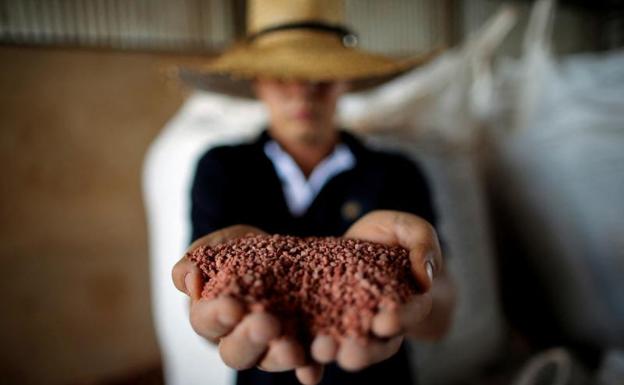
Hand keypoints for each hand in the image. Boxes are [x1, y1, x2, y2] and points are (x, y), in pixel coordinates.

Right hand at [172, 225, 323, 384]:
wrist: (276, 253)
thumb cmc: (237, 252)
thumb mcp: (217, 247)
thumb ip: (195, 261)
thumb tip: (191, 279)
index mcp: (212, 316)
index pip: (206, 322)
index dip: (217, 316)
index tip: (232, 306)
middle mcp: (239, 338)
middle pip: (236, 351)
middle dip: (251, 339)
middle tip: (267, 325)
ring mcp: (268, 346)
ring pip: (270, 360)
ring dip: (281, 358)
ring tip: (293, 350)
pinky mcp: (299, 345)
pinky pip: (304, 363)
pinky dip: (310, 368)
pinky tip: (314, 369)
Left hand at [309, 210, 454, 371]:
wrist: (364, 241)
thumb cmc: (393, 235)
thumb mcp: (410, 229)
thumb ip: (423, 246)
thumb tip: (424, 278)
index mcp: (410, 302)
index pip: (409, 315)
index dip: (400, 320)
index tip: (385, 323)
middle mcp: (381, 322)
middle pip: (378, 344)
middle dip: (364, 352)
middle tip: (349, 355)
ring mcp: (351, 324)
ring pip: (346, 348)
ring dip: (334, 354)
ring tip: (321, 352)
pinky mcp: (324, 321)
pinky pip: (318, 341)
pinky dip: (309, 355)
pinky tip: (300, 362)